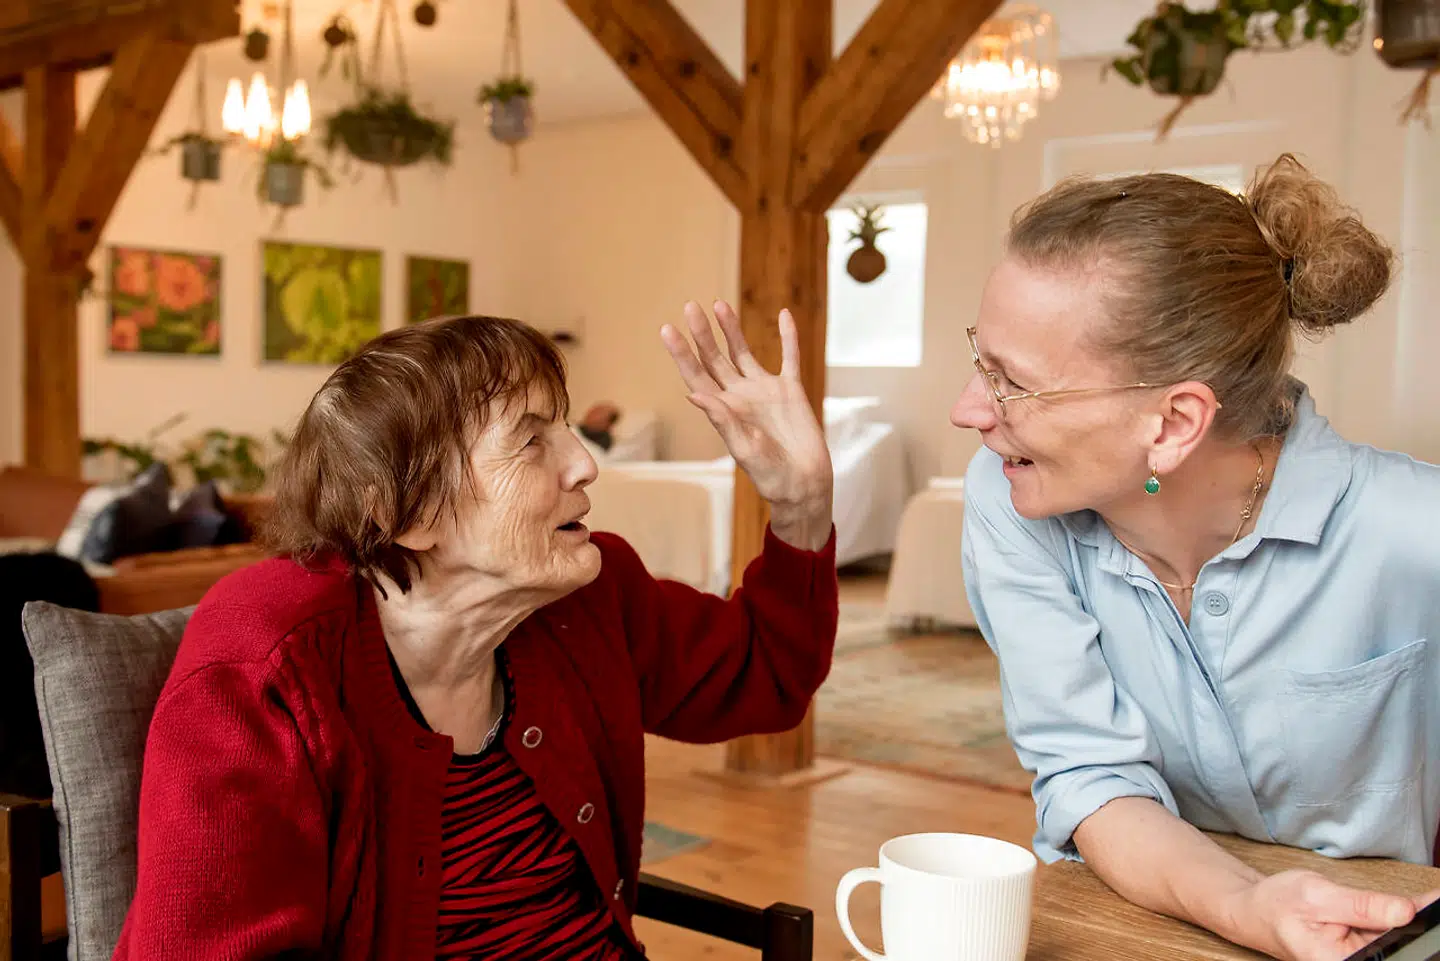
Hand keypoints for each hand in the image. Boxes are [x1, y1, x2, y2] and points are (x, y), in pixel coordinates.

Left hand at [661, 300, 832, 546]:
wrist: (804, 484)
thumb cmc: (770, 476)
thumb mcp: (743, 450)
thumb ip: (722, 421)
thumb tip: (694, 394)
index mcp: (723, 410)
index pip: (696, 376)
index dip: (681, 353)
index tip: (667, 330)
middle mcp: (740, 396)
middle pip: (715, 358)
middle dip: (702, 334)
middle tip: (690, 307)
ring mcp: (765, 391)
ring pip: (744, 352)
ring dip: (732, 329)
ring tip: (718, 305)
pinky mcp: (791, 391)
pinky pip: (789, 357)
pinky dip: (788, 337)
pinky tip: (784, 315)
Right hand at [1227, 870, 1437, 960]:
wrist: (1255, 910)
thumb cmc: (1276, 904)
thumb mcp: (1317, 896)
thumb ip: (1361, 905)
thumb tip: (1406, 911)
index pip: (1389, 951)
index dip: (1415, 932)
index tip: (1435, 905)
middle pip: (1398, 948)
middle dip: (1417, 924)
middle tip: (1434, 898)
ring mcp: (1358, 960)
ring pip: (1397, 941)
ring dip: (1412, 920)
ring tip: (1429, 900)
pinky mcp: (1363, 951)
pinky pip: (1389, 936)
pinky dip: (1401, 919)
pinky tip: (1417, 906)